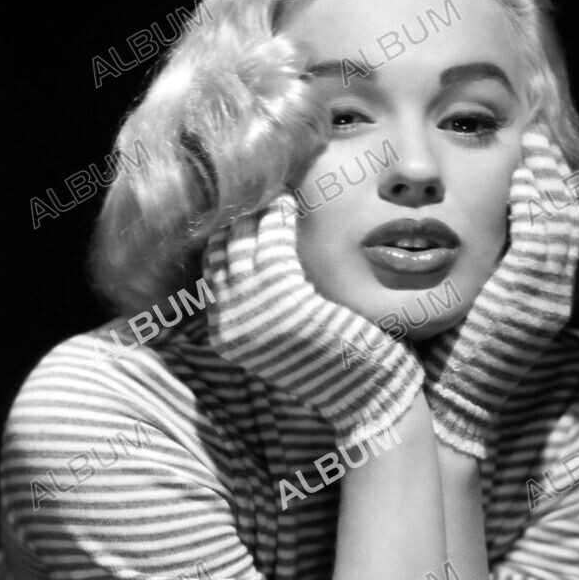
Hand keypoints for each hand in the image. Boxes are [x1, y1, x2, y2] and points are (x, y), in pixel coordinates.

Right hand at [203, 194, 423, 447]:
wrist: (365, 391)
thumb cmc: (334, 357)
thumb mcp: (285, 329)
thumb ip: (262, 300)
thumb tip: (253, 250)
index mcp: (225, 336)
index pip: (213, 270)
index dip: (226, 234)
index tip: (244, 207)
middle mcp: (230, 327)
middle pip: (223, 253)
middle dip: (238, 217)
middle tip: (257, 187)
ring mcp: (254, 317)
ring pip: (245, 245)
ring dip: (258, 212)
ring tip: (275, 191)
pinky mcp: (285, 305)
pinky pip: (273, 248)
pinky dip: (278, 221)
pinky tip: (289, 204)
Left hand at [420, 130, 578, 457]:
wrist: (450, 403)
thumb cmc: (450, 357)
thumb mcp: (475, 307)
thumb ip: (482, 275)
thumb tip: (463, 235)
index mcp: (542, 298)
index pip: (558, 233)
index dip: (551, 192)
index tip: (533, 160)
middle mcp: (552, 296)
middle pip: (567, 222)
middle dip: (554, 176)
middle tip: (538, 141)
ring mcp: (544, 298)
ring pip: (559, 226)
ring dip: (547, 182)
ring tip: (532, 150)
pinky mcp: (527, 300)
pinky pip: (540, 241)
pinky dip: (535, 207)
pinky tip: (521, 182)